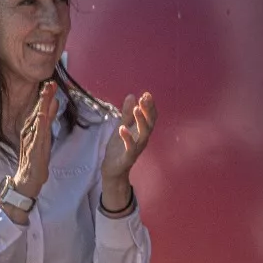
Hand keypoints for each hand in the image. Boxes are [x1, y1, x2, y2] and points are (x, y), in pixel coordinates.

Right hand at [13, 82, 57, 199]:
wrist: (27, 179)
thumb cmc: (36, 159)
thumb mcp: (44, 137)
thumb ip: (47, 121)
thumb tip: (53, 104)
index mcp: (31, 128)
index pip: (40, 110)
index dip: (45, 97)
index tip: (51, 84)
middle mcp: (29, 131)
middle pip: (38, 111)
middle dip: (44, 97)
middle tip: (50, 83)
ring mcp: (31, 139)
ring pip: (38, 119)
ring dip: (42, 106)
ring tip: (47, 94)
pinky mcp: (34, 148)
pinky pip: (37, 135)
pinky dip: (40, 124)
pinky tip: (43, 115)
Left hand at [100, 92, 156, 206]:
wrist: (112, 168)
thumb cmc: (119, 147)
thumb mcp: (122, 126)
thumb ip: (127, 113)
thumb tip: (132, 95)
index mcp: (142, 131)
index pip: (150, 116)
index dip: (150, 105)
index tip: (146, 94)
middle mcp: (142, 139)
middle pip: (150, 123)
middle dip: (148, 110)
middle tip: (144, 98)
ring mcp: (137, 148)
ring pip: (143, 134)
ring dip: (141, 121)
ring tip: (136, 109)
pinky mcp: (128, 157)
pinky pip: (130, 147)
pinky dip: (127, 138)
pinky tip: (122, 128)